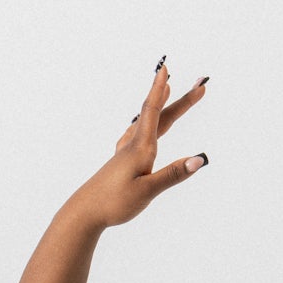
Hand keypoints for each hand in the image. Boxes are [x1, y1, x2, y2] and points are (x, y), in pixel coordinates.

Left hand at [71, 59, 208, 230]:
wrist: (84, 214)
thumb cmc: (114, 203)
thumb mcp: (147, 191)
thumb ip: (173, 174)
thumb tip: (199, 159)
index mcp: (141, 148)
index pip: (153, 112)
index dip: (160, 89)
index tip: (166, 68)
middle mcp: (132, 146)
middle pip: (158, 116)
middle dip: (179, 99)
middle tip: (199, 85)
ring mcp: (124, 153)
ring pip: (146, 123)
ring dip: (160, 107)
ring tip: (168, 91)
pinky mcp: (120, 162)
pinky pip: (136, 135)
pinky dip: (146, 124)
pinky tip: (141, 127)